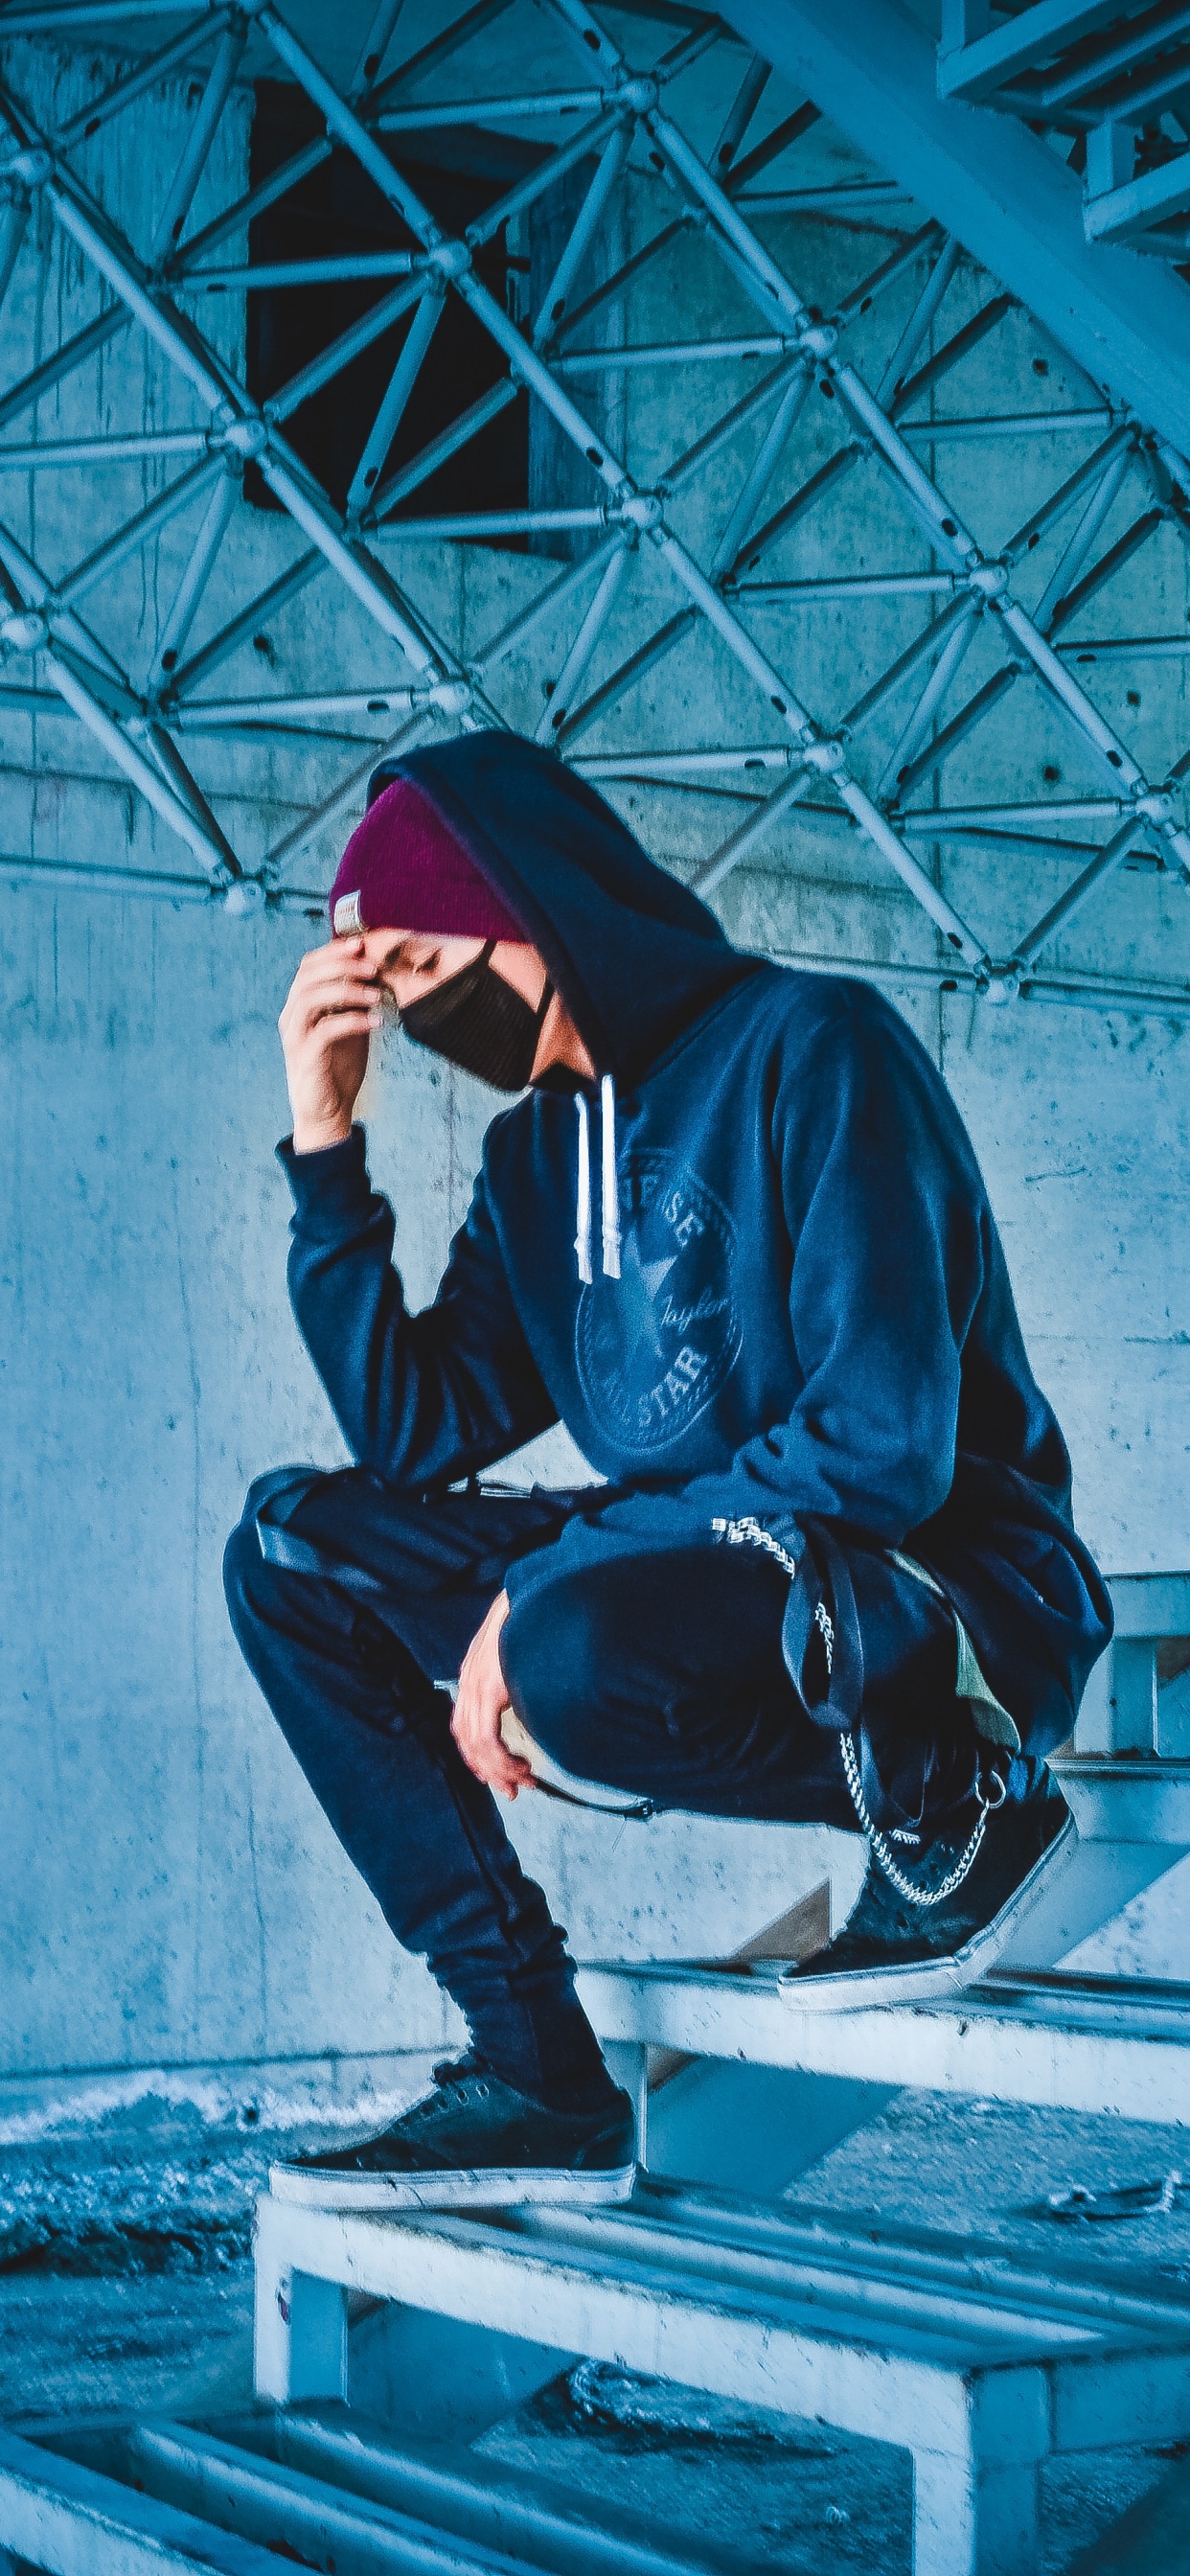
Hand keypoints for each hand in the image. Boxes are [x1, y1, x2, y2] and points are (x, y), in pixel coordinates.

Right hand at [279, 935, 382, 1153]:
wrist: (328, 1111)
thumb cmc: (338, 1067)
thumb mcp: (349, 1025)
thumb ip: (354, 1000)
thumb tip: (376, 971)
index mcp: (300, 1005)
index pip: (308, 965)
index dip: (333, 951)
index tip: (362, 944)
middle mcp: (292, 1017)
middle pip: (308, 976)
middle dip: (342, 965)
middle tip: (373, 967)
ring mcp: (296, 1037)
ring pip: (311, 997)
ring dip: (347, 990)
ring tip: (376, 994)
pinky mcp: (306, 1057)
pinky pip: (325, 1030)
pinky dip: (352, 1021)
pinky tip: (375, 1021)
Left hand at [451, 1591, 532, 1800]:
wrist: (540, 1590)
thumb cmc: (538, 1619)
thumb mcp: (523, 1650)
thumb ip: (518, 1673)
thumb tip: (532, 1699)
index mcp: (475, 1672)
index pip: (464, 1725)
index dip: (477, 1755)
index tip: (498, 1773)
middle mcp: (470, 1679)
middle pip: (467, 1741)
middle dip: (490, 1772)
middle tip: (512, 1790)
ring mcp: (477, 1683)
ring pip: (477, 1746)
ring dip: (500, 1770)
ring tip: (523, 1781)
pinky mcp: (490, 1686)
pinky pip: (487, 1738)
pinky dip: (502, 1760)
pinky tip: (521, 1765)